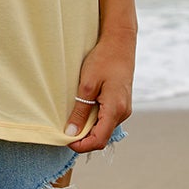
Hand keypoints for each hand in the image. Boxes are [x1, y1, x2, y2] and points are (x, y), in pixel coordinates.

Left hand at [65, 28, 134, 151]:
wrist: (120, 42)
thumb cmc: (103, 59)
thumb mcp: (86, 85)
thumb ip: (80, 111)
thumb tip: (72, 133)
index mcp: (115, 109)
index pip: (99, 141)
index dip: (81, 145)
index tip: (65, 139)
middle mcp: (123, 112)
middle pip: (102, 137)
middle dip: (83, 138)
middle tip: (64, 129)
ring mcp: (124, 108)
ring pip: (104, 128)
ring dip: (88, 128)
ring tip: (72, 118)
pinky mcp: (121, 103)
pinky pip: (107, 118)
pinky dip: (94, 119)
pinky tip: (83, 109)